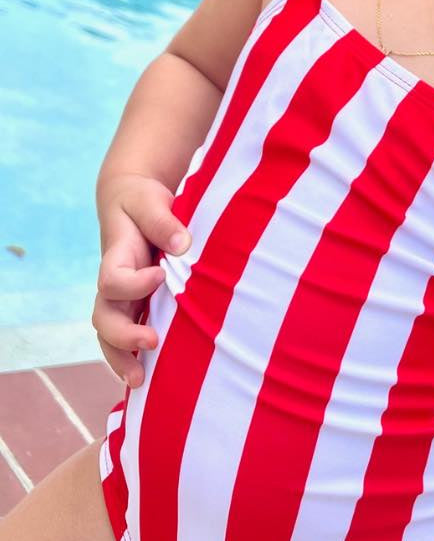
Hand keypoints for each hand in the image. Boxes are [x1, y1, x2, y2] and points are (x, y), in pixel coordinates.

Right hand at [92, 175, 190, 387]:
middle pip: (104, 318)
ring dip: (122, 358)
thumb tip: (182, 244)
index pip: (111, 280)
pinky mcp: (135, 304)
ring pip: (110, 335)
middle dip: (123, 336)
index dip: (133, 284)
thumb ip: (163, 220)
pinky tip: (150, 378)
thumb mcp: (150, 200)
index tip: (159, 274)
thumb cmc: (142, 201)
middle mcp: (114, 282)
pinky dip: (133, 356)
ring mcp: (122, 297)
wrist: (131, 201)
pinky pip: (126, 335)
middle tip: (151, 342)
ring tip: (140, 380)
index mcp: (115, 256)